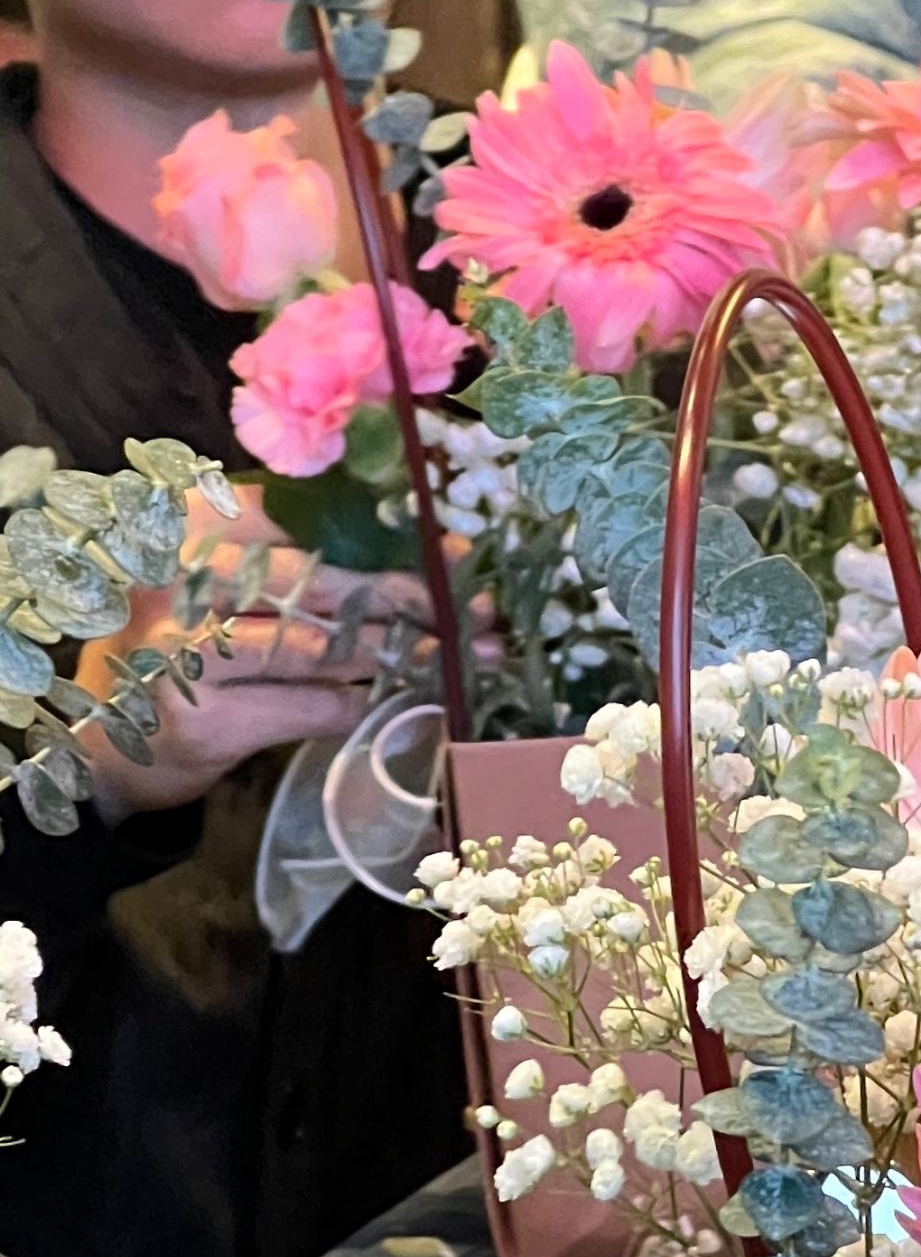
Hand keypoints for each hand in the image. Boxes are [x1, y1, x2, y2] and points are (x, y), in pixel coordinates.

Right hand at [75, 492, 439, 816]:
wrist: (108, 741)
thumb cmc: (181, 646)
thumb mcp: (218, 582)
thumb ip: (291, 558)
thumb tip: (412, 549)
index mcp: (189, 525)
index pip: (303, 515)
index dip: (386, 532)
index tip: (452, 548)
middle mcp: (180, 578)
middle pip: (320, 581)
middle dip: (408, 597)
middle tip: (477, 608)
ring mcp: (186, 651)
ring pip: (321, 646)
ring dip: (400, 654)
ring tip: (460, 656)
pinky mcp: (203, 717)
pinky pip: (310, 705)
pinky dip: (360, 702)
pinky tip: (394, 699)